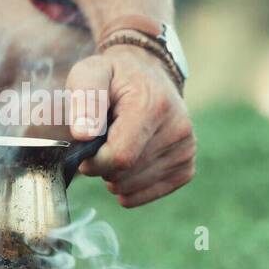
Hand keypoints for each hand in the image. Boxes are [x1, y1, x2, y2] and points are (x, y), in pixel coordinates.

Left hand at [64, 44, 194, 206]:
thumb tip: (83, 134)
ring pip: (133, 187)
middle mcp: (177, 129)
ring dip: (114, 175)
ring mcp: (185, 150)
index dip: (93, 161)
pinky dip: (129, 185)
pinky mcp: (186, 167)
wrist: (148, 74)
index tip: (85, 148)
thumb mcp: (91, 74)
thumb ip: (84, 100)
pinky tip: (129, 161)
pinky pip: (147, 194)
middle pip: (124, 175)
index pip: (120, 157)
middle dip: (103, 166)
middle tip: (103, 141)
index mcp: (153, 105)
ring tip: (118, 145)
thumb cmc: (114, 77)